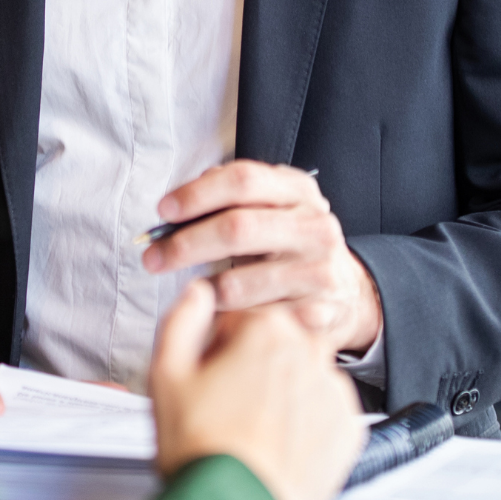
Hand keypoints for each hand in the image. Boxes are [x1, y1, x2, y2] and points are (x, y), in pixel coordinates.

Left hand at [142, 161, 383, 356]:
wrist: (348, 293)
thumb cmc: (292, 247)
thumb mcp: (273, 209)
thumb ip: (230, 199)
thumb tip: (175, 207)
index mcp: (299, 192)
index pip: (242, 180)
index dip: (196, 194)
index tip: (164, 211)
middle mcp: (315, 227)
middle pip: (236, 228)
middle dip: (184, 244)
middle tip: (153, 258)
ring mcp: (319, 272)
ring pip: (239, 283)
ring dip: (203, 289)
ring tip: (191, 291)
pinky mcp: (318, 314)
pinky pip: (251, 320)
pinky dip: (227, 320)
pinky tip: (222, 316)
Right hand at [147, 279, 363, 499]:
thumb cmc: (200, 449)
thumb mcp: (166, 374)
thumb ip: (182, 318)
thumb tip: (198, 292)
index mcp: (267, 330)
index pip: (240, 317)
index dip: (217, 346)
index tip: (208, 373)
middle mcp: (311, 353)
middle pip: (276, 346)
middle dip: (252, 366)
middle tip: (226, 406)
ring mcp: (334, 392)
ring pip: (303, 378)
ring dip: (281, 394)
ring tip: (251, 432)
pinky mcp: (349, 429)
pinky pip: (324, 414)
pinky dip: (305, 425)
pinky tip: (276, 445)